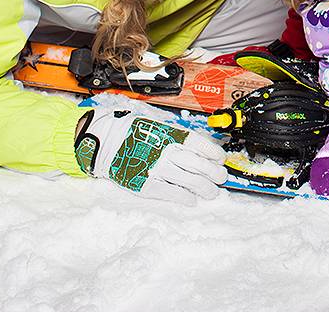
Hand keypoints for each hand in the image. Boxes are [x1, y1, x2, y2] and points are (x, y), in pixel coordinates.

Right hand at [74, 108, 226, 200]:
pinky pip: (171, 193)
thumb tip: (200, 152)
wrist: (107, 142)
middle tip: (221, 178)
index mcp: (170, 135)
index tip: (220, 159)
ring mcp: (157, 169)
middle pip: (199, 165)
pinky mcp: (146, 185)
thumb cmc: (134, 134)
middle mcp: (166, 151)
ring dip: (205, 189)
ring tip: (212, 192)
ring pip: (190, 181)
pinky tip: (192, 200)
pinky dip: (185, 198)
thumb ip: (177, 139)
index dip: (214, 153)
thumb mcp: (159, 127)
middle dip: (214, 173)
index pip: (200, 145)